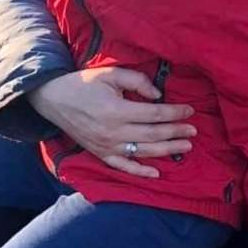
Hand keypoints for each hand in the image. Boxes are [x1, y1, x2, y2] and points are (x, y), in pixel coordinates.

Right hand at [28, 68, 196, 177]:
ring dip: (167, 150)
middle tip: (193, 130)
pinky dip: (140, 172)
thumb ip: (137, 81)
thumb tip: (158, 95)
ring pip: (143, 152)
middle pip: (153, 135)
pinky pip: (123, 167)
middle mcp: (113, 132)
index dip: (174, 112)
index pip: (154, 114)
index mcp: (116, 110)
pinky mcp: (101, 154)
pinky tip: (157, 173)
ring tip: (185, 146)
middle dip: (176, 132)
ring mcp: (107, 146)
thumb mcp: (110, 74)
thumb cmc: (84, 84)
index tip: (189, 110)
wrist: (54, 99)